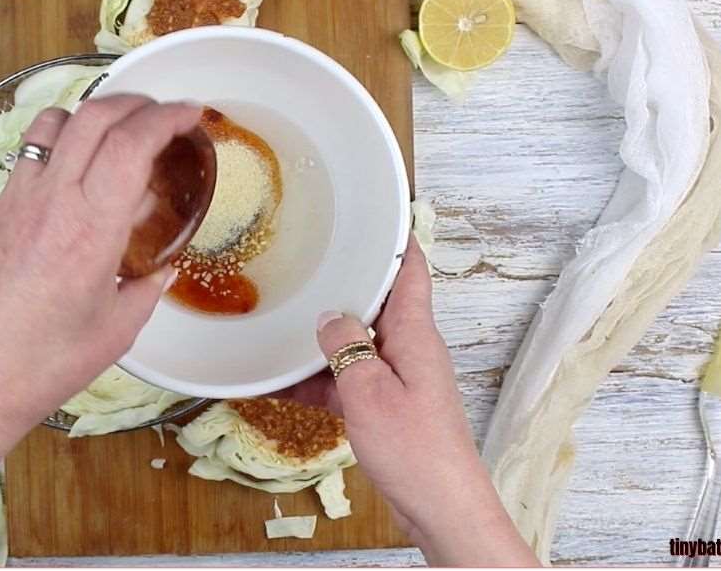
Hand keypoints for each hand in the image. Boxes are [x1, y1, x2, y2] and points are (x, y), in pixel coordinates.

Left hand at [0, 95, 196, 441]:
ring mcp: (19, 200)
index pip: (132, 142)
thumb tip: (163, 269)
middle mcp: (52, 201)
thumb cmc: (45, 363)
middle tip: (164, 115)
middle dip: (137, 102)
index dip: (167, 116)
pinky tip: (79, 166)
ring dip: (94, 112)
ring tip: (120, 130)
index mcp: (91, 227)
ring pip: (56, 122)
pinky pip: (31, 152)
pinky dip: (63, 139)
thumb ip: (147, 288)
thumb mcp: (118, 329)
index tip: (191, 114)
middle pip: (95, 115)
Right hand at [286, 236, 537, 566]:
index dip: (396, 240)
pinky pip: (350, 382)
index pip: (411, 271)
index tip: (372, 214)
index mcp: (415, 334)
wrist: (440, 507)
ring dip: (324, 339)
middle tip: (305, 263)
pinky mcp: (388, 409)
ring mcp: (399, 380)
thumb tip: (328, 316)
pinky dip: (321, 380)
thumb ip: (346, 348)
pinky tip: (284, 383)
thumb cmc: (414, 447)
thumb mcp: (368, 391)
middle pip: (377, 305)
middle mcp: (411, 349)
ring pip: (357, 345)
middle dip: (343, 286)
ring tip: (281, 323)